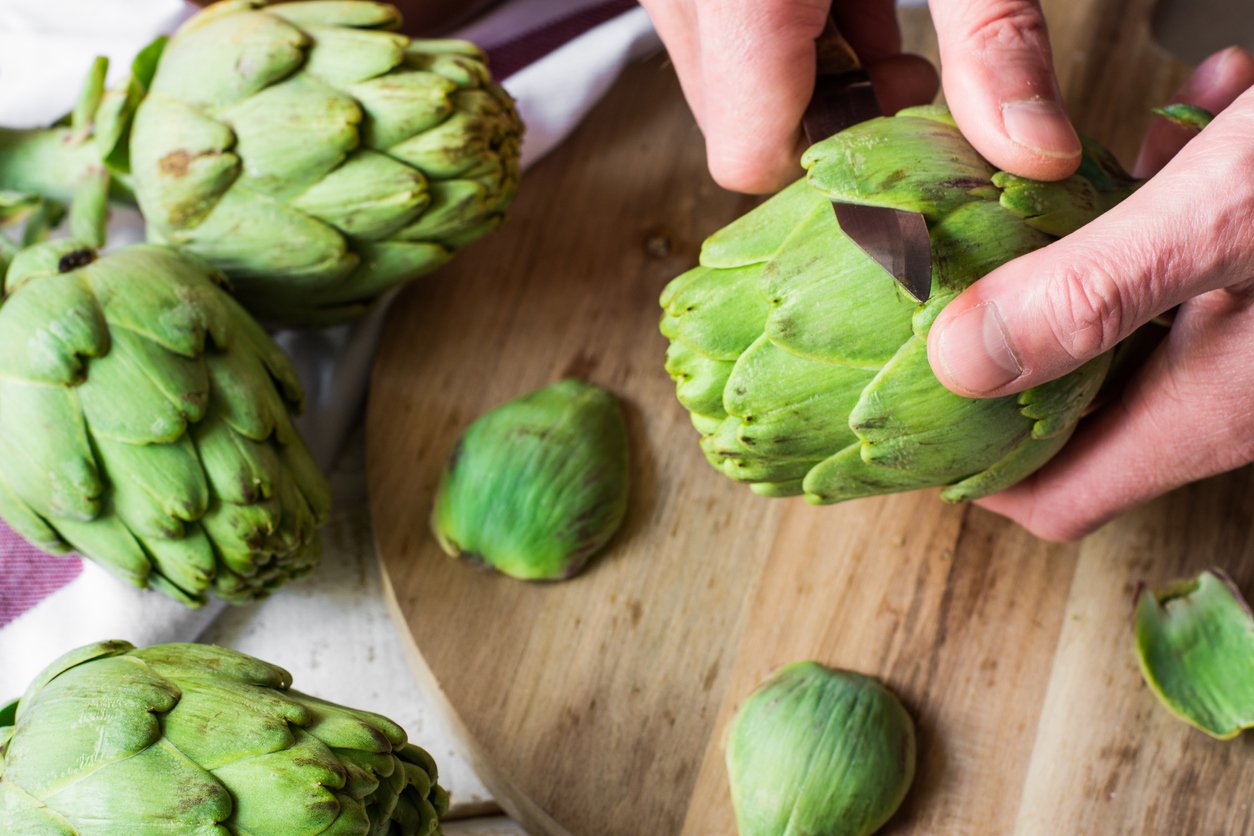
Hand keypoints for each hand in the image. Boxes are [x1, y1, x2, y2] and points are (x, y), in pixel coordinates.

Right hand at [638, 0, 1083, 192]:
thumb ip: (993, 39)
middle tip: (903, 76)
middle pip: (739, 130)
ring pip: (728, 88)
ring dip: (809, 82)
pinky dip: (789, 42)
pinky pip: (720, 41)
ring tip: (882, 31)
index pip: (754, 159)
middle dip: (827, 126)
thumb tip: (1037, 159)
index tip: (906, 142)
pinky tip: (849, 3)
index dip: (833, 172)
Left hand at [926, 48, 1253, 540]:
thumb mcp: (1216, 222)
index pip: (1053, 502)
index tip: (901, 426)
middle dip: (1013, 350)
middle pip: (1079, 411)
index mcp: (1204, 410)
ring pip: (1138, 319)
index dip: (970, 479)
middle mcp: (1229, 391)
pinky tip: (1202, 104)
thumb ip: (1085, 296)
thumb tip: (954, 363)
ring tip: (1066, 180)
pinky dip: (1176, 195)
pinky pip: (1205, 254)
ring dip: (1092, 254)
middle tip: (946, 286)